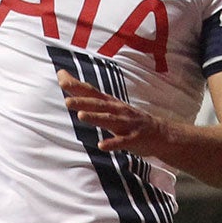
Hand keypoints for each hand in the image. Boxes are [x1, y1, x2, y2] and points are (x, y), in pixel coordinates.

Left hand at [59, 70, 173, 156]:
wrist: (160, 132)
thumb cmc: (128, 117)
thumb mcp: (108, 105)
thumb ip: (86, 95)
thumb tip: (63, 77)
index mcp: (110, 103)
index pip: (91, 91)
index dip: (77, 85)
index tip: (61, 78)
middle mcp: (117, 110)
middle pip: (98, 105)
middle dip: (83, 102)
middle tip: (67, 101)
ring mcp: (126, 124)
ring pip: (109, 120)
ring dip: (95, 118)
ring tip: (81, 117)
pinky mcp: (134, 139)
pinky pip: (122, 142)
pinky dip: (112, 143)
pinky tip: (101, 145)